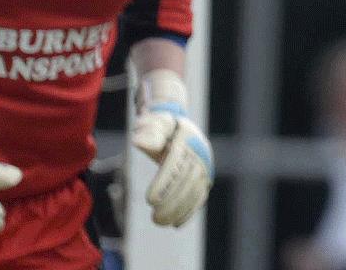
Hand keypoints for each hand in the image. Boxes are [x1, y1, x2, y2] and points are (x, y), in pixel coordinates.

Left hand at [131, 70, 213, 226]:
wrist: (175, 123)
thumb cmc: (159, 124)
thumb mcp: (153, 122)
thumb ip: (149, 131)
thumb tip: (139, 141)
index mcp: (187, 138)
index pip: (175, 164)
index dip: (164, 184)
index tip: (150, 201)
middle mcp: (200, 152)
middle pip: (186, 181)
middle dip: (171, 202)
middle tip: (155, 218)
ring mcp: (205, 165)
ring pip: (194, 191)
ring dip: (179, 209)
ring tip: (160, 222)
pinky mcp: (205, 176)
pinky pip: (200, 195)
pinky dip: (190, 210)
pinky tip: (177, 223)